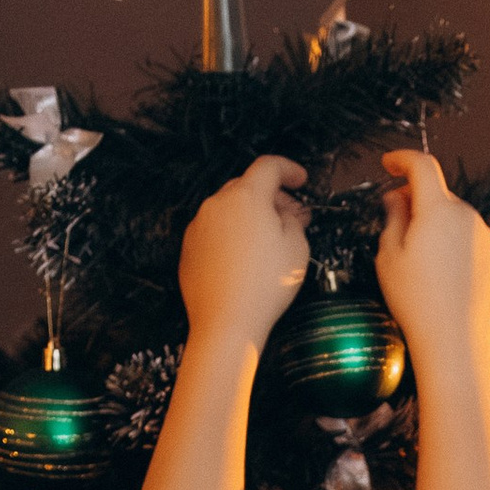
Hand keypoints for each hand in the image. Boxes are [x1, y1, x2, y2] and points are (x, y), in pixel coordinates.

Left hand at [179, 156, 308, 350]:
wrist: (226, 323)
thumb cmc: (265, 287)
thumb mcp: (297, 248)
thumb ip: (294, 220)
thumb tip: (287, 214)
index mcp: (247, 197)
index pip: (269, 166)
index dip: (289, 169)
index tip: (300, 179)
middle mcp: (218, 204)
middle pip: (247, 186)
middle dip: (270, 196)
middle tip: (290, 216)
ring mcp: (199, 225)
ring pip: (228, 209)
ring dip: (249, 216)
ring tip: (267, 241)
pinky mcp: (189, 247)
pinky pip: (214, 231)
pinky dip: (231, 235)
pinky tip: (244, 259)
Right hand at [375, 149, 489, 352]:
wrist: (455, 343)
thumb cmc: (416, 302)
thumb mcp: (389, 256)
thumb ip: (393, 217)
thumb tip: (397, 197)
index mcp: (438, 210)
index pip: (422, 166)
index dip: (402, 159)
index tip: (389, 163)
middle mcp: (468, 217)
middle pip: (439, 196)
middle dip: (418, 202)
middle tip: (398, 224)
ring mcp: (486, 239)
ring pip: (456, 221)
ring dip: (438, 228)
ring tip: (421, 264)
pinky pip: (472, 244)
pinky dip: (456, 249)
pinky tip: (443, 279)